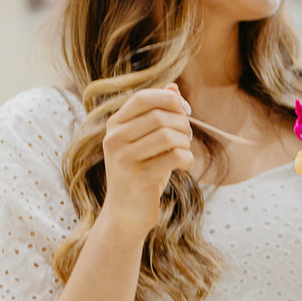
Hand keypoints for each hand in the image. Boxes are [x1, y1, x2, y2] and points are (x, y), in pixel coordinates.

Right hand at [102, 86, 193, 240]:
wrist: (126, 214)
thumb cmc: (141, 174)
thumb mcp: (147, 141)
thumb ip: (157, 113)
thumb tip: (173, 86)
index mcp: (114, 125)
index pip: (143, 98)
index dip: (169, 99)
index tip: (185, 111)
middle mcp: (114, 138)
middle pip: (159, 116)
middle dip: (182, 124)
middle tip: (187, 137)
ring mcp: (123, 158)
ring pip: (168, 135)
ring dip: (185, 142)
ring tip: (184, 151)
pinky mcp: (138, 177)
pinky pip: (174, 156)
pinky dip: (187, 159)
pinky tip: (183, 166)